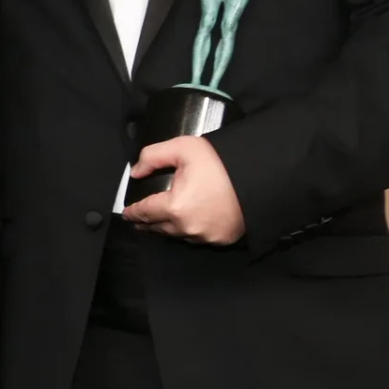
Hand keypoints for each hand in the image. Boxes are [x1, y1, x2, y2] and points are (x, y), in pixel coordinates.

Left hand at [121, 135, 245, 242]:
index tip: (126, 213)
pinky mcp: (223, 240)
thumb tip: (136, 172)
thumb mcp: (183, 148)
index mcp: (174, 207)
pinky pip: (198, 239)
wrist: (262, 177)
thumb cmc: (221, 162)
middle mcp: (187, 227)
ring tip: (160, 222)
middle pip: (158, 228)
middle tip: (139, 220)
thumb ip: (152, 157)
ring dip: (167, 229)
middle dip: (147, 223)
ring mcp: (206, 237)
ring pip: (177, 236)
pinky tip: (186, 224)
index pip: (144, 213)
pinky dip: (189, 232)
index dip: (133, 213)